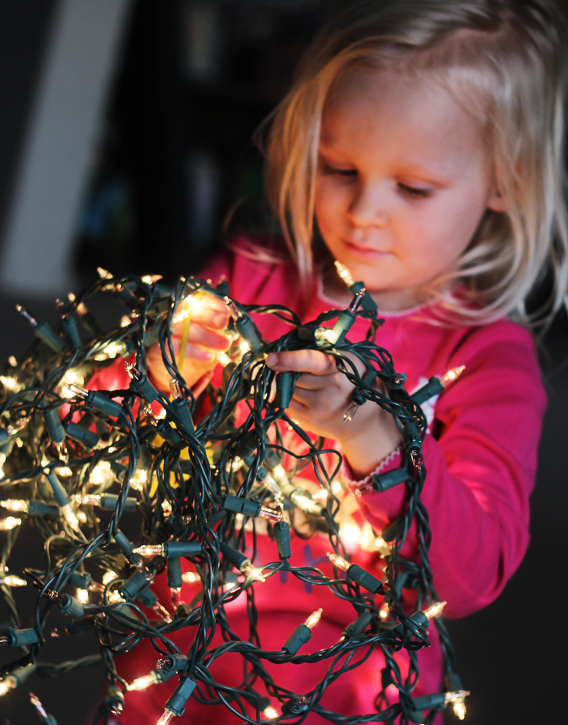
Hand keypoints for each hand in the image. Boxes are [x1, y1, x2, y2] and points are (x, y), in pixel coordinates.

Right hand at [146, 293, 229, 390]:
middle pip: (191, 310)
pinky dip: (193, 350)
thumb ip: (221, 333)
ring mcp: (168, 329)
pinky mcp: (161, 345)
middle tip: (224, 323)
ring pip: (184, 327)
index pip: (200, 300)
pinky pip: (176, 345)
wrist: (174, 370)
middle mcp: (178, 315)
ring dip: (206, 335)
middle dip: (210, 316)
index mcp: (191, 310)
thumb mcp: (212, 340)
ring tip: (223, 344)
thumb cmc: (197, 349)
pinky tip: (208, 356)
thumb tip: (237, 330)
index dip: (214, 303)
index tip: (227, 310)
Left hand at [266, 350, 402, 477]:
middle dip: (287, 371)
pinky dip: (290, 398)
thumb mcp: (346, 359)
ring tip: (305, 384)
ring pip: (289, 390)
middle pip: (294, 376)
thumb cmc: (352, 380)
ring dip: (289, 385)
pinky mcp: (312, 421)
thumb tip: (288, 347)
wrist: (366, 418)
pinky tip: (304, 396)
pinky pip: (289, 405)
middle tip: (292, 369)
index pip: (309, 360)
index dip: (288, 359)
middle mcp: (332, 386)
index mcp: (340, 365)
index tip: (271, 359)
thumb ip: (321, 351)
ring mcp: (322, 406)